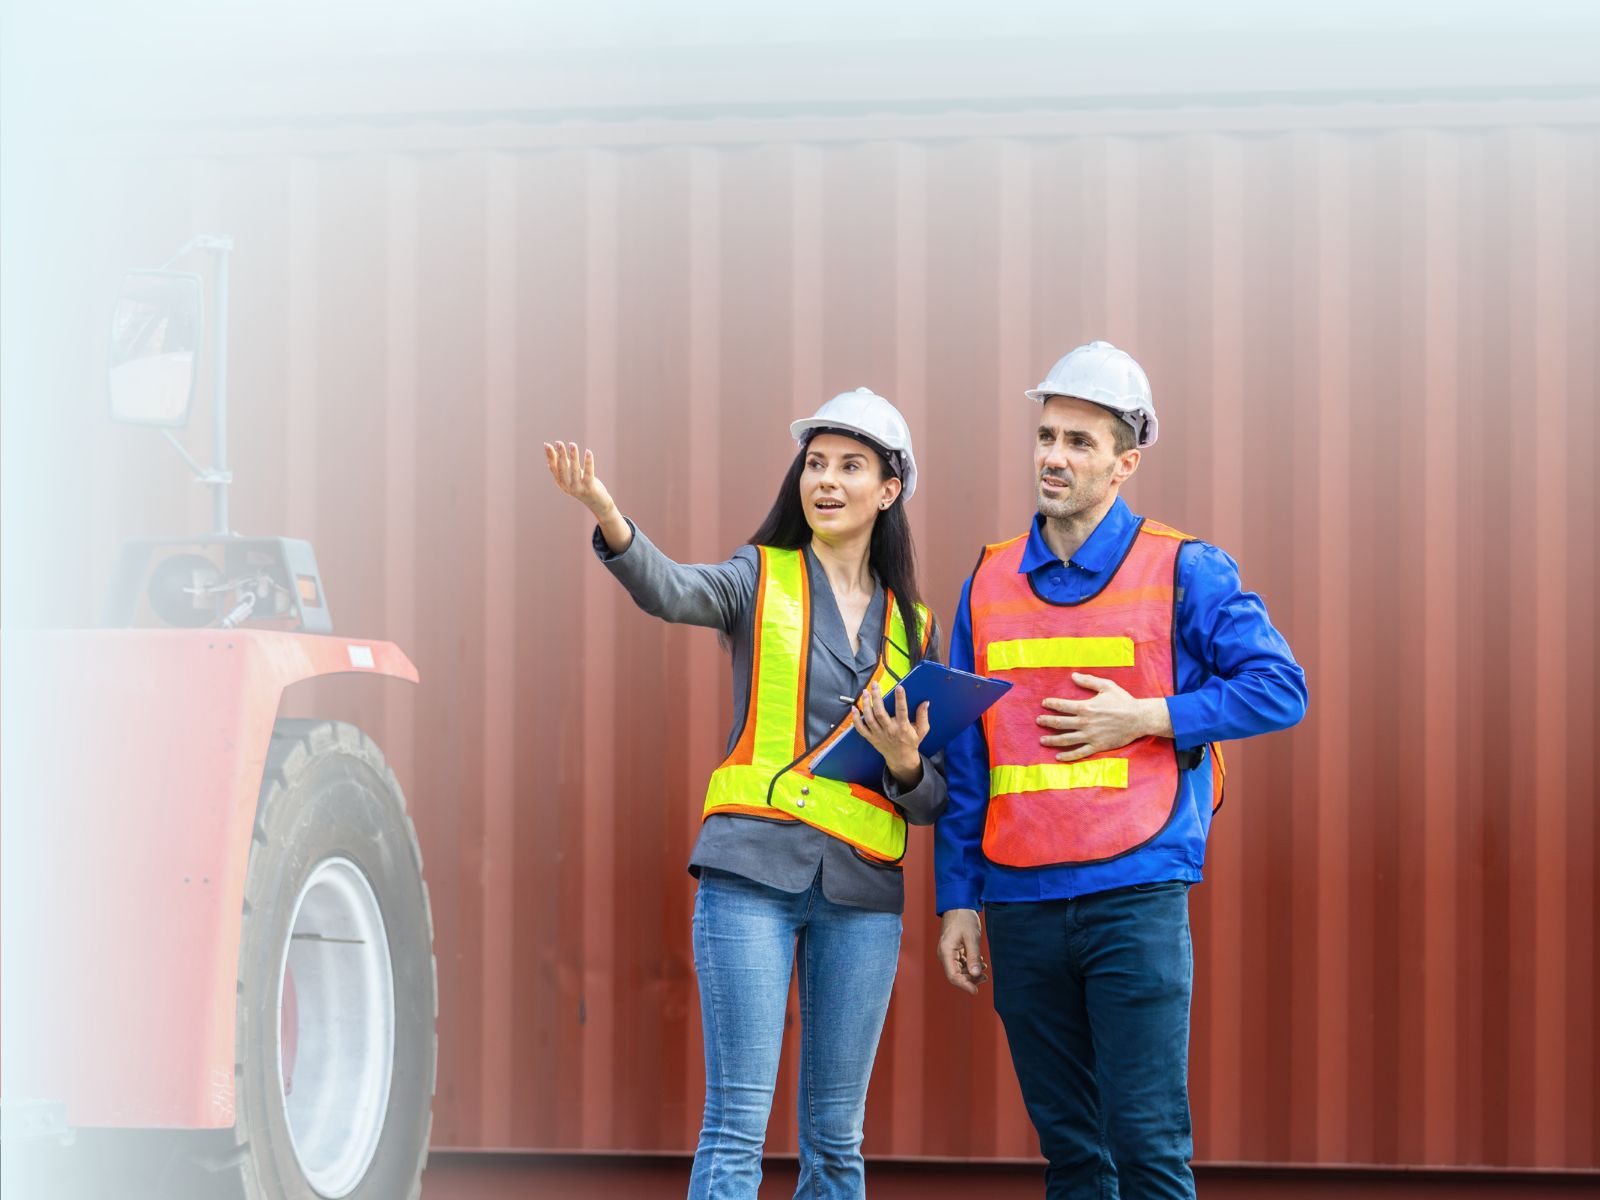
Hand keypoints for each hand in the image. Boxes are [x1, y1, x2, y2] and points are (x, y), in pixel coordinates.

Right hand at [544, 441, 616, 518]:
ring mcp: (578, 489)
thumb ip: (566, 466)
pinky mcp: (590, 489)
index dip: (550, 457)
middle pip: (562, 469)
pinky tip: (588, 451)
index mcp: (562, 484)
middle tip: (558, 442)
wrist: (598, 504)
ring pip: (574, 470)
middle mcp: (568, 487)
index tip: (547, 445)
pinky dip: (588, 462)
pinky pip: (588, 473)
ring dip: (573, 456)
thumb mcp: (573, 477)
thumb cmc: (585, 488)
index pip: (553, 469)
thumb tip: (554, 453)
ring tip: (572, 444)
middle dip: (560, 455)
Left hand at [849, 681, 930, 786]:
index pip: (902, 711)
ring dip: (866, 704)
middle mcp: (889, 730)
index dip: (900, 699)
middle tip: (875, 685)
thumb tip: (925, 703)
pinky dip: (855, 719)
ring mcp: (878, 734)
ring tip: (865, 692)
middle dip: (876, 697)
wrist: (901, 759)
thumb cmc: (911, 742)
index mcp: (903, 728)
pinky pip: (861, 728)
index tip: (899, 687)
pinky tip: (854, 708)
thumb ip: (923, 716)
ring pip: (869, 718)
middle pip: (880, 712)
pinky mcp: (871, 738)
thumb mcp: (922, 731)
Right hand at [937, 909, 987, 993]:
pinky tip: (980, 963)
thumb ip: (974, 957)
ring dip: (971, 973)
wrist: (959, 905)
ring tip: (984, 970)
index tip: (976, 990)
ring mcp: (948, 952)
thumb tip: (976, 974)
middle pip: (956, 975)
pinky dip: (970, 965)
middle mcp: (944, 954)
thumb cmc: (964, 918)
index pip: (953, 976)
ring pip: (959, 970)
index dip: (964, 985)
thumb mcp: (972, 937)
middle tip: (985, 977)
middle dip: (970, 979)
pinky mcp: (953, 950)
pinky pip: (960, 963)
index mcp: (946, 952)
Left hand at [1037, 672, 1172, 761]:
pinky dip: (1067, 756)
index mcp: (1085, 707)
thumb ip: (1088, 681)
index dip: (1051, 704)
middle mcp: (1084, 722)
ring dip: (1052, 740)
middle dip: (1046, 721)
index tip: (1044, 703)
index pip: (1062, 706)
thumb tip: (1073, 675)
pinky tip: (1058, 757)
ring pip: (1066, 739)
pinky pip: (1079, 753)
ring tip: (1042, 740)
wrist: (1139, 718)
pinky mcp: (1097, 746)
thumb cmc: (1123, 701)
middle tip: (1038, 721)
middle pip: (1059, 723)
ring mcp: (1090, 736)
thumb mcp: (1106, 686)